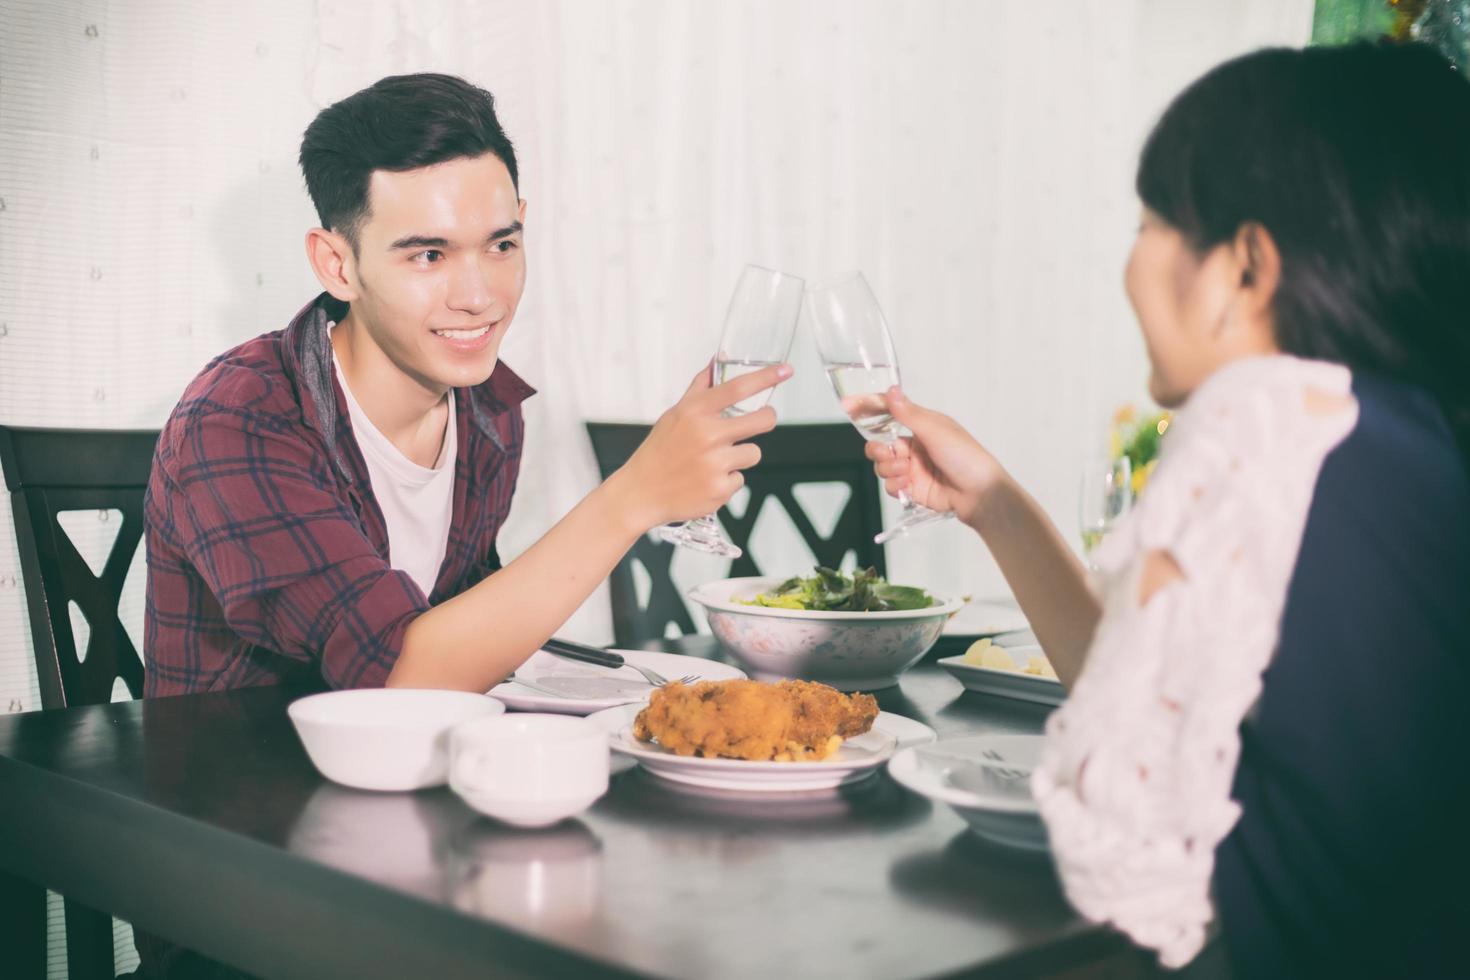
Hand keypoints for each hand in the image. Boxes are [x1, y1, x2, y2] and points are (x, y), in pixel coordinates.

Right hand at [615, 361, 791, 527]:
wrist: (641, 493)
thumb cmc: (659, 451)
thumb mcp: (675, 414)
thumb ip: (700, 388)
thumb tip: (718, 360)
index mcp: (694, 413)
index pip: (737, 388)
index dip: (766, 377)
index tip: (786, 371)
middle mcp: (706, 435)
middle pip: (763, 420)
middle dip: (767, 418)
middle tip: (762, 419)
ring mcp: (714, 464)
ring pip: (753, 453)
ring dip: (740, 457)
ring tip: (713, 461)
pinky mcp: (720, 489)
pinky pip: (740, 479)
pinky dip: (727, 480)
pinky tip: (705, 480)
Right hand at [865, 386, 1003, 526]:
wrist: (978, 494)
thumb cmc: (966, 457)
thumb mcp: (935, 430)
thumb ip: (908, 413)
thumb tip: (891, 391)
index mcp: (921, 426)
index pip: (889, 413)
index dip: (868, 409)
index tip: (848, 406)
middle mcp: (914, 446)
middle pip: (878, 444)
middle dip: (877, 450)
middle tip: (887, 453)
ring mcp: (912, 468)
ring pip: (881, 466)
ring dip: (889, 469)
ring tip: (907, 472)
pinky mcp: (912, 488)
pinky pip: (890, 485)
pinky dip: (895, 485)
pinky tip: (908, 485)